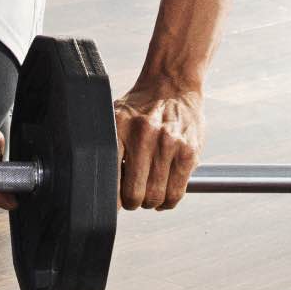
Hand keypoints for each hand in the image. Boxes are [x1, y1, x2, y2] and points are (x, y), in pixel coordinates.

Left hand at [114, 83, 203, 209]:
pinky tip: (162, 198)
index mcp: (119, 127)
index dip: (109, 199)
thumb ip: (110, 148)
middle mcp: (144, 135)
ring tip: (146, 197)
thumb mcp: (116, 118)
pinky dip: (168, 202)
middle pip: (134, 193)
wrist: (172, 84)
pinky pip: (176, 192)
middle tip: (130, 200)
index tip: (106, 205)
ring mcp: (169, 144)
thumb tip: (101, 185)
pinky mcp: (189, 152)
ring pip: (156, 197)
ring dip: (149, 203)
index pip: (109, 175)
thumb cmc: (140, 106)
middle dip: (131, 203)